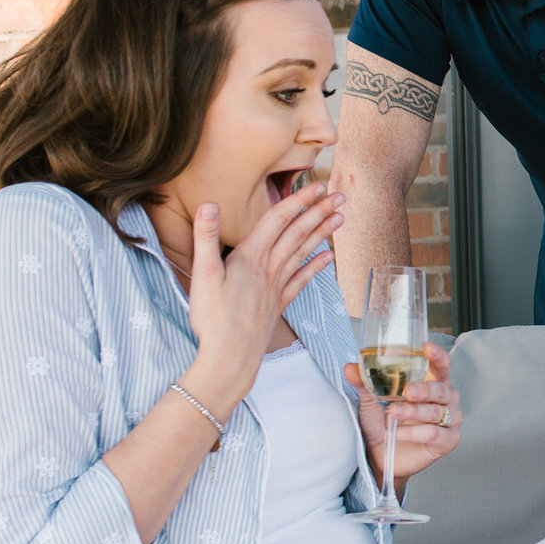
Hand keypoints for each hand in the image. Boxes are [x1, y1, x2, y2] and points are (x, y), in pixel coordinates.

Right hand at [184, 185, 342, 405]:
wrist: (230, 359)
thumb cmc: (212, 319)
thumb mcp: (203, 275)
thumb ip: (206, 237)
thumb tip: (208, 203)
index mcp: (251, 257)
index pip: (279, 219)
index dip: (298, 200)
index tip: (317, 184)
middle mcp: (269, 268)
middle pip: (297, 233)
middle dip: (318, 211)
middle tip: (340, 193)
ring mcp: (277, 287)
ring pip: (304, 252)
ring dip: (322, 233)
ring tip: (341, 216)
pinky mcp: (279, 304)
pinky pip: (302, 280)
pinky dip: (316, 266)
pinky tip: (329, 258)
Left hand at [344, 341, 459, 485]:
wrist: (380, 456)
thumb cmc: (381, 424)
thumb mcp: (370, 402)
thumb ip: (364, 383)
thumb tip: (350, 367)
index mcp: (432, 384)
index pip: (442, 365)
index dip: (438, 355)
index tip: (426, 348)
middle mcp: (446, 400)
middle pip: (443, 389)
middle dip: (424, 390)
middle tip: (406, 392)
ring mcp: (449, 421)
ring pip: (437, 412)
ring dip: (413, 412)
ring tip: (392, 414)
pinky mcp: (447, 441)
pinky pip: (434, 433)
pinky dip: (414, 433)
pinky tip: (397, 433)